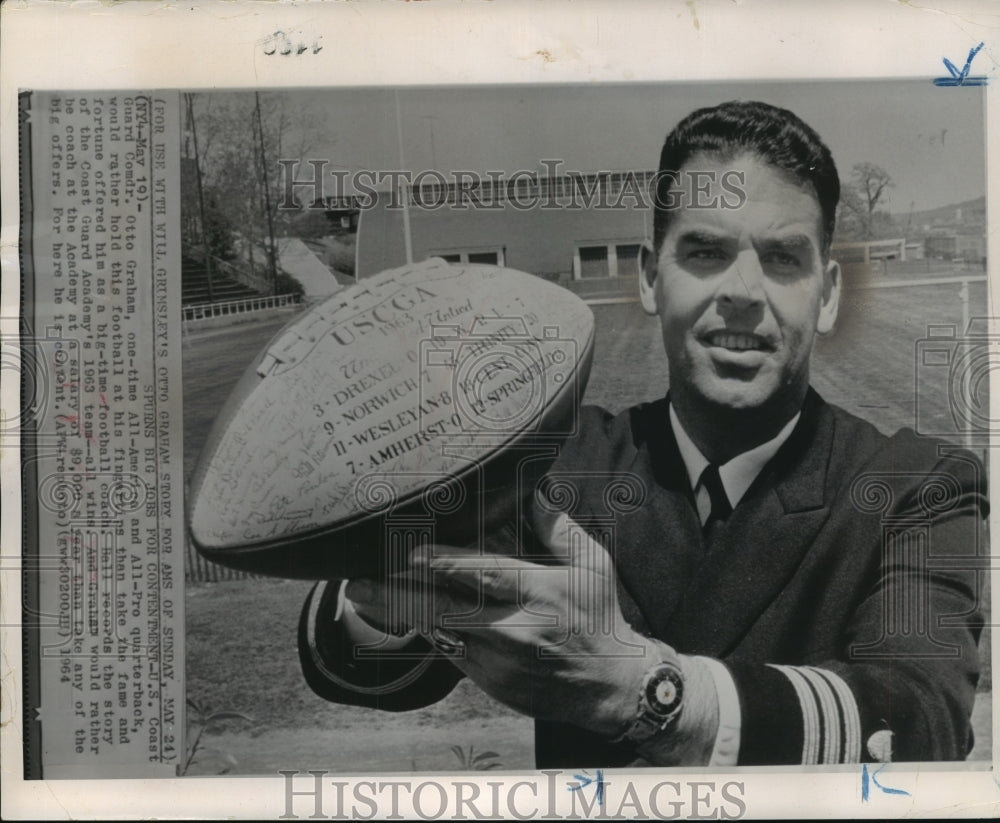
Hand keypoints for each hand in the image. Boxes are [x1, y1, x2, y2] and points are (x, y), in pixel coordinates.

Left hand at [349, 511, 658, 737]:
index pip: (483, 574)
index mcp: (539, 593)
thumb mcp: (592, 565)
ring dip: (396, 612)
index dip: (443, 564)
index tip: (409, 552)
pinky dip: (421, 631)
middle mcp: (513, 628)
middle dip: (397, 592)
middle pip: (444, 608)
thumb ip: (558, 527)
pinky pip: (446, 652)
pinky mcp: (489, 681)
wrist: (610, 687)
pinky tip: (394, 615)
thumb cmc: (599, 616)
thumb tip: (532, 489)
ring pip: (437, 632)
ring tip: (359, 595)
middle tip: (357, 579)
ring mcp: (498, 659)